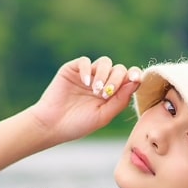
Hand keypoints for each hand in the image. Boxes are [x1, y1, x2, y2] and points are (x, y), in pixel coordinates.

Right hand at [28, 56, 142, 143]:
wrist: (52, 126)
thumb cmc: (78, 124)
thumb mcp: (103, 116)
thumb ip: (120, 100)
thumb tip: (136, 82)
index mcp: (112, 93)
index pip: (128, 78)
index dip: (135, 74)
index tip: (136, 79)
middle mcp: (101, 81)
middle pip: (118, 68)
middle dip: (116, 79)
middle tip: (106, 94)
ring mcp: (87, 75)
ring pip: (104, 62)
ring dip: (104, 74)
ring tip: (96, 91)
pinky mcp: (72, 70)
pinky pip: (84, 61)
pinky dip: (88, 70)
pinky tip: (86, 83)